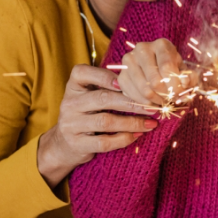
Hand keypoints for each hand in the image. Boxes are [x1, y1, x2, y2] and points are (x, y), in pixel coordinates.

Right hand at [37, 64, 158, 187]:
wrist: (65, 143)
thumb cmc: (87, 113)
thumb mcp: (90, 95)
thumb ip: (109, 87)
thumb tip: (144, 84)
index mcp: (73, 86)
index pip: (83, 73)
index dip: (106, 76)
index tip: (130, 80)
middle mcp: (69, 103)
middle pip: (102, 98)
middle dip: (131, 102)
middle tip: (152, 106)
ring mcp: (71, 124)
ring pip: (105, 122)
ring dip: (132, 122)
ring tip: (151, 123)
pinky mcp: (77, 144)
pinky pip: (104, 142)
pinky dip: (124, 138)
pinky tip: (138, 135)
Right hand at [118, 38, 192, 107]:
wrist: (155, 65)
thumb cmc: (172, 68)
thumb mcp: (184, 70)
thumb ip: (189, 78)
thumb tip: (184, 83)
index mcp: (161, 45)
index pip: (167, 68)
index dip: (175, 86)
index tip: (180, 95)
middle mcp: (142, 49)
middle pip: (155, 81)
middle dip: (166, 96)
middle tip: (171, 101)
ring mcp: (129, 60)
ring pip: (144, 90)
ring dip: (156, 101)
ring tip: (163, 101)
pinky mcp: (121, 74)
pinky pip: (132, 94)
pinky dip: (144, 102)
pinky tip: (152, 100)